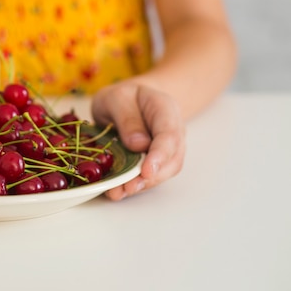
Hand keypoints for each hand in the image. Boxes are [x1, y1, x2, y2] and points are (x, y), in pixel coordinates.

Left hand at [90, 82, 185, 199]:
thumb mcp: (118, 97)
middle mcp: (173, 132)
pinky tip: (118, 191)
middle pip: (172, 159)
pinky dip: (136, 185)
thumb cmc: (124, 97)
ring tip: (118, 193)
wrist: (130, 101)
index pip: (169, 135)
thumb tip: (138, 144)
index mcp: (166, 109)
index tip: (146, 171)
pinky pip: (151, 176)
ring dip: (142, 185)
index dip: (159, 156)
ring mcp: (167, 149)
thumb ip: (127, 117)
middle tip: (126, 188)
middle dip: (150, 178)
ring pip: (163, 172)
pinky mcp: (156, 161)